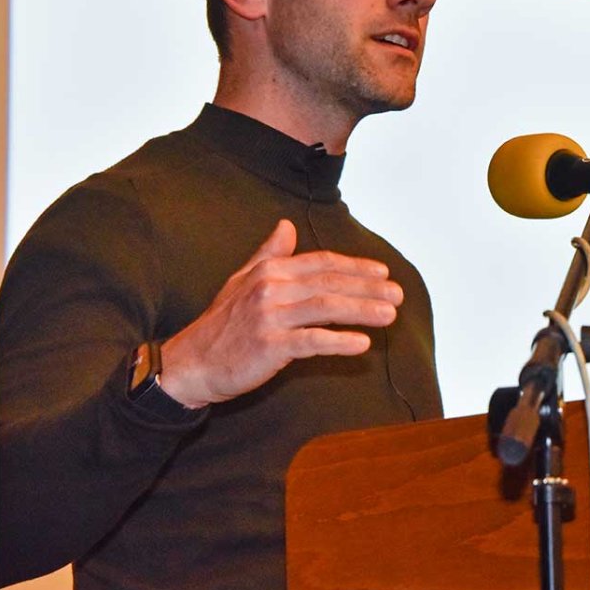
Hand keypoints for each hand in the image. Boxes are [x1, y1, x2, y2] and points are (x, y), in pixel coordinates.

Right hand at [157, 219, 401, 408]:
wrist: (191, 363)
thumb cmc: (221, 324)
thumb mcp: (241, 281)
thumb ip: (268, 254)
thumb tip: (286, 226)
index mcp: (269, 270)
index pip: (322, 263)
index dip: (355, 266)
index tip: (383, 272)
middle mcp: (270, 287)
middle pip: (330, 283)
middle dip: (368, 288)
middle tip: (398, 294)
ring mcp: (269, 316)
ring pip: (326, 308)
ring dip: (363, 310)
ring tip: (390, 315)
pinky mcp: (269, 346)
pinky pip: (312, 341)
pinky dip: (339, 341)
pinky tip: (362, 343)